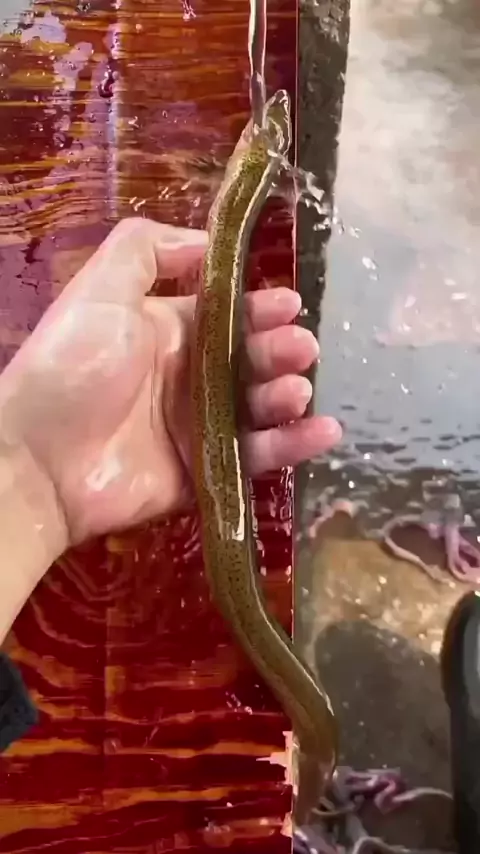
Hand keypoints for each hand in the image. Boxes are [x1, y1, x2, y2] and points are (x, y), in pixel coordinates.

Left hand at [0, 218, 341, 545]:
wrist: (41, 459)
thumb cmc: (75, 365)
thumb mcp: (101, 288)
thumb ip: (146, 250)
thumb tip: (206, 242)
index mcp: (168, 332)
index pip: (228, 316)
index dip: (260, 308)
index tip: (289, 304)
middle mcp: (189, 377)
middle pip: (251, 360)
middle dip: (280, 349)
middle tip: (301, 348)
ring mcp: (199, 428)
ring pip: (260, 408)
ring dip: (287, 395)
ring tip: (296, 388)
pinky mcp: (207, 472)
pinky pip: (258, 458)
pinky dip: (293, 446)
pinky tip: (323, 432)